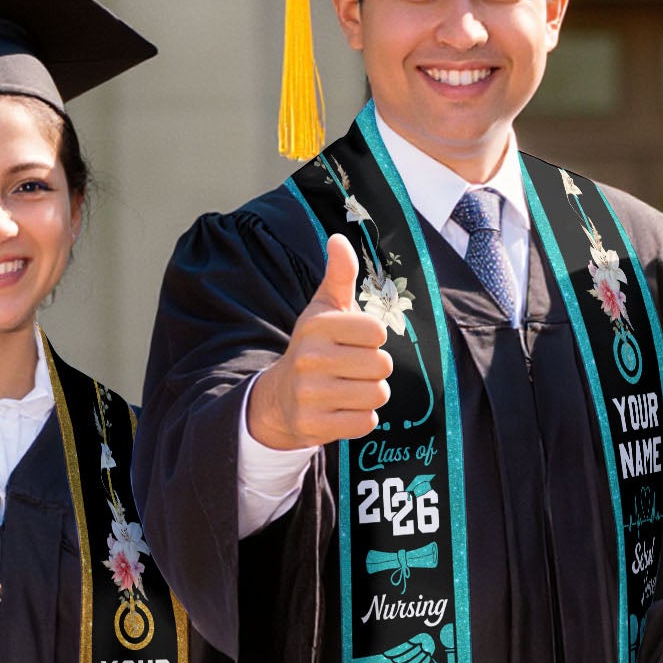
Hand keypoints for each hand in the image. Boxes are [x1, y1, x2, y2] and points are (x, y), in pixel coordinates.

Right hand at [245, 234, 393, 450]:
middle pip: (382, 365)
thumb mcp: (324, 309)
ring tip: (349, 388)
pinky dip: (362, 418)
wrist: (280, 397)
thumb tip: (339, 238)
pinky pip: (366, 422)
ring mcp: (310, 394)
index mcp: (317, 326)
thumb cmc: (314, 347)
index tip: (354, 341)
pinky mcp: (314, 425)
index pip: (377, 331)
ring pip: (377, 394)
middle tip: (353, 368)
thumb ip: (339, 275)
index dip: (373, 338)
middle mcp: (310, 358)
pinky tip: (343, 409)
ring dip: (371, 393)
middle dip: (375, 369)